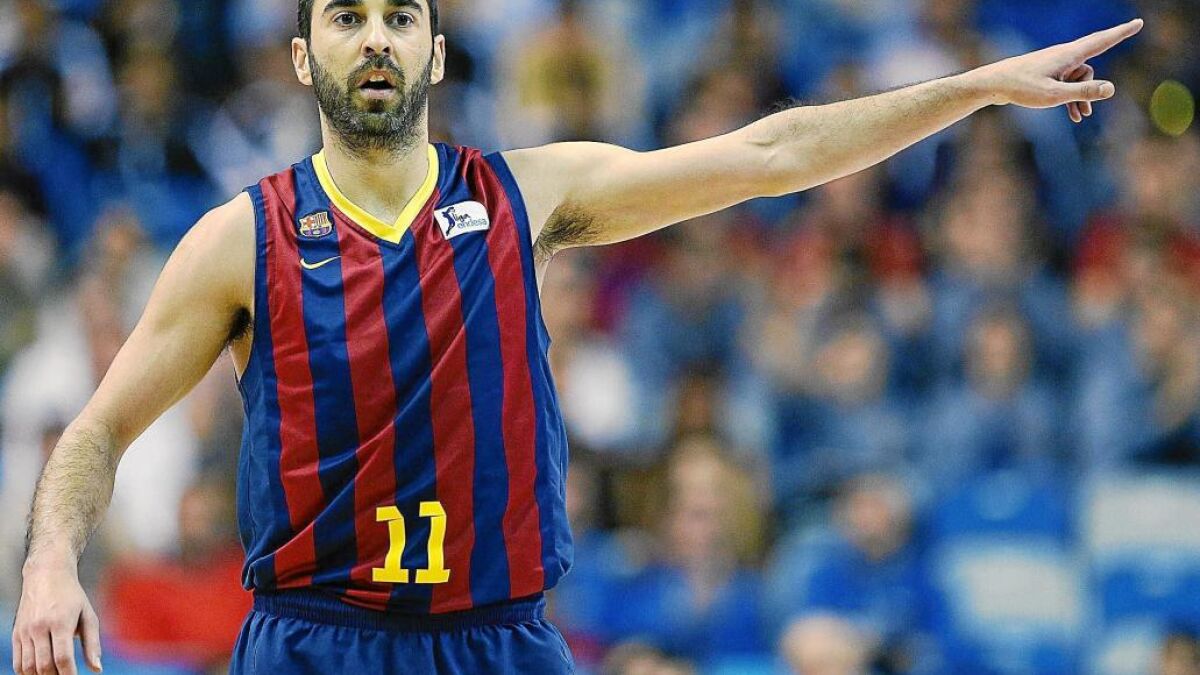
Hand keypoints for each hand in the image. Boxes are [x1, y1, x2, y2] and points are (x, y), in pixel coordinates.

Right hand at [13, 565, 102, 674]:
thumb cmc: (72, 596)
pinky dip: (26, 672)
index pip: (63, 657)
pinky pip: (17, 661)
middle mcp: (39, 626)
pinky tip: (38, 672)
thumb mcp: (88, 615)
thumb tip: (97, 669)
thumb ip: (92, 643)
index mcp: (60, 621)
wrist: (46, 575)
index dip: (69, 674)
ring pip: (28, 666)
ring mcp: (25, 630)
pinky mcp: (16, 633)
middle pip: (44, 665)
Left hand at [971, 18, 1143, 122]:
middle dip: (1095, 83)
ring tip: (1078, 116)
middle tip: (1094, 92)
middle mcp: (1064, 55)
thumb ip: (1083, 93)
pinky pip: (1067, 84)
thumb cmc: (1021, 88)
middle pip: (1091, 67)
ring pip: (1079, 79)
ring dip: (1081, 96)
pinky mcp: (1048, 73)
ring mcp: (1055, 64)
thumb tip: (1111, 89)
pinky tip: (1073, 116)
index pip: (1102, 41)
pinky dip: (1071, 97)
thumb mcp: (1054, 95)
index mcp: (1069, 55)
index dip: (1122, 33)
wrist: (993, 85)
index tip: (1138, 22)